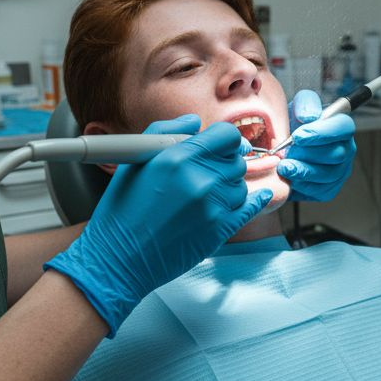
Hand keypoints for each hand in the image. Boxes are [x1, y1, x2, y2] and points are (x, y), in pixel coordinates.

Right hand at [45, 115, 271, 333]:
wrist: (120, 258)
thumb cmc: (122, 211)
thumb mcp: (135, 161)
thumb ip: (166, 131)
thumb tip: (194, 122)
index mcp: (178, 157)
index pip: (227, 136)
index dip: (224, 140)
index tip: (218, 146)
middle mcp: (201, 179)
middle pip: (236, 160)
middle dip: (224, 163)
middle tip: (208, 172)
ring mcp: (213, 206)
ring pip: (241, 184)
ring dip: (229, 186)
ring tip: (207, 194)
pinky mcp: (220, 230)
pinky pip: (250, 208)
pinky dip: (256, 200)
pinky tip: (260, 196)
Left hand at [277, 89, 355, 202]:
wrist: (283, 148)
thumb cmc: (295, 126)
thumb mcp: (297, 107)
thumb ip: (305, 104)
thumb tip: (309, 117)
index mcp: (342, 126)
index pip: (343, 127)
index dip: (322, 132)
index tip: (298, 137)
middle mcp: (346, 149)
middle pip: (336, 154)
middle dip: (307, 154)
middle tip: (286, 153)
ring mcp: (341, 170)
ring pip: (328, 174)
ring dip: (303, 171)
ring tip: (284, 167)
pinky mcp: (330, 188)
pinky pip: (321, 190)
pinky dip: (303, 185)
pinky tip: (291, 178)